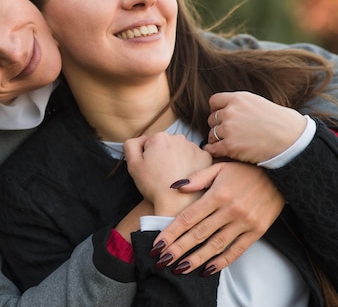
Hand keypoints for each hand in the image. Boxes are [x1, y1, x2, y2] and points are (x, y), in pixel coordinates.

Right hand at [124, 133, 211, 216]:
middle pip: (166, 144)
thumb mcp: (133, 165)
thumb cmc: (154, 185)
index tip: (152, 168)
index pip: (150, 142)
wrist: (177, 204)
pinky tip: (186, 176)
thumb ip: (131, 145)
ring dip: (177, 159)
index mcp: (159, 137)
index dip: (149, 156)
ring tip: (175, 176)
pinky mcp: (206, 157)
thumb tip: (141, 139)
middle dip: (164, 155)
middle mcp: (178, 138)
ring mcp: (194, 147)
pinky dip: (191, 164)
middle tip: (162, 173)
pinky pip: (195, 157)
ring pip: (181, 150)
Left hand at [152, 161, 284, 274]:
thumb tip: (173, 187)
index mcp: (217, 195)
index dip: (171, 232)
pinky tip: (207, 270)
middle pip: (198, 234)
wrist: (281, 173)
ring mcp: (244, 223)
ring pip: (215, 245)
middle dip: (178, 249)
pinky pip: (237, 250)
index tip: (157, 244)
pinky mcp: (257, 231)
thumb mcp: (219, 167)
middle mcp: (230, 211)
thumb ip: (196, 178)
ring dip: (196, 259)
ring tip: (179, 269)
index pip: (188, 217)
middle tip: (162, 260)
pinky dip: (222, 262)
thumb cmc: (245, 169)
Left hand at [204, 91, 306, 163]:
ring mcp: (229, 129)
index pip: (214, 101)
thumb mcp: (258, 103)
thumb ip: (240, 105)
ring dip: (217, 139)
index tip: (222, 117)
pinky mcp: (229, 146)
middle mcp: (231, 112)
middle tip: (230, 133)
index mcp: (238, 99)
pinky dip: (214, 151)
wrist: (292, 140)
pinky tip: (221, 152)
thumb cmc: (280, 123)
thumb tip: (224, 110)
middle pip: (212, 119)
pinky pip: (212, 148)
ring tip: (231, 143)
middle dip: (219, 126)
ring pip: (212, 134)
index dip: (217, 110)